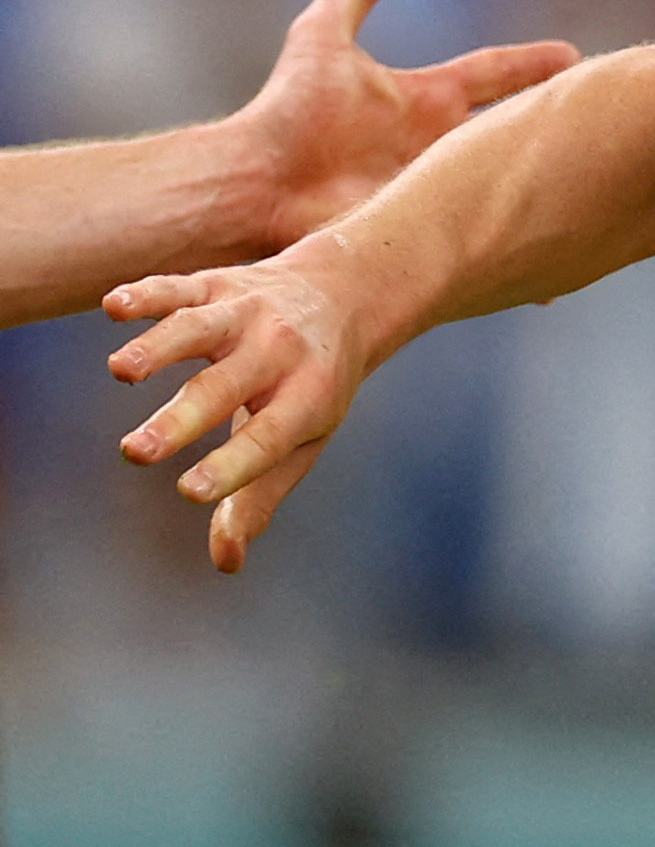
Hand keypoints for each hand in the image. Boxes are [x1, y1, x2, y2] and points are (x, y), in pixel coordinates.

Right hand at [106, 251, 372, 574]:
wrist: (348, 292)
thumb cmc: (314, 385)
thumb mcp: (304, 438)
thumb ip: (259, 496)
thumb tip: (226, 562)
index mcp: (306, 399)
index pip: (266, 439)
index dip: (231, 467)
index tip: (191, 492)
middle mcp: (278, 353)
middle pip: (224, 389)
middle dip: (180, 420)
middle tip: (136, 453)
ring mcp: (245, 313)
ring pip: (198, 329)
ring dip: (158, 349)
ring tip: (119, 372)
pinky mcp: (215, 284)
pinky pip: (178, 287)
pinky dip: (147, 295)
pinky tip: (114, 308)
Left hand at [233, 0, 575, 248]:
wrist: (260, 184)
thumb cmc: (289, 110)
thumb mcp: (323, 35)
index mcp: (425, 100)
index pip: (494, 75)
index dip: (533, 64)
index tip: (577, 56)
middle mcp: (440, 144)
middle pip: (516, 127)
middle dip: (561, 120)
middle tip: (614, 110)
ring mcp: (441, 188)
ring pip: (511, 180)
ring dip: (552, 179)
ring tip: (608, 175)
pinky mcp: (435, 229)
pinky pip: (488, 229)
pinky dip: (523, 235)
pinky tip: (563, 243)